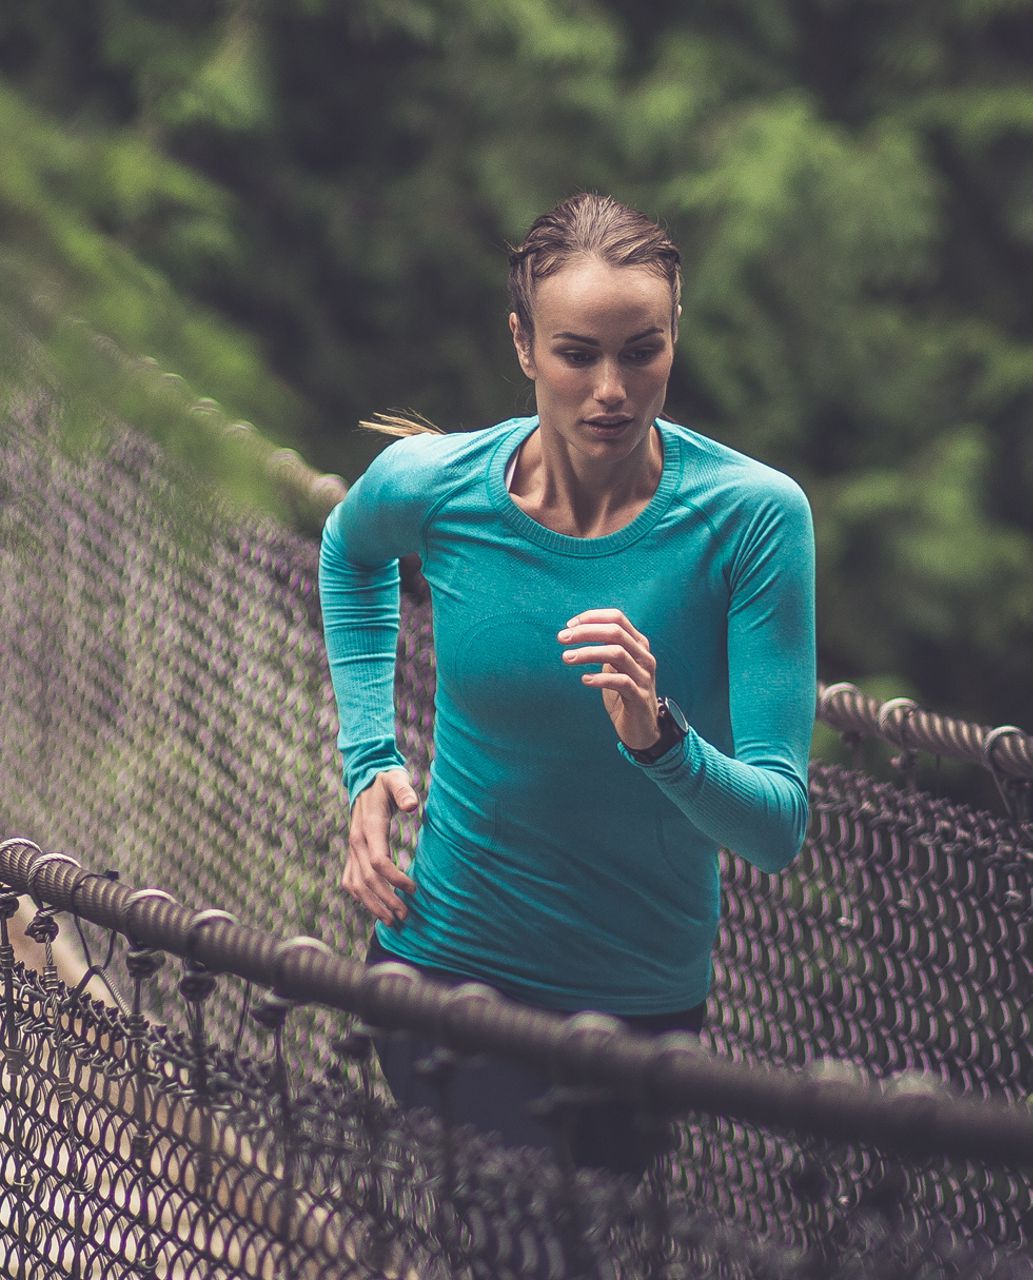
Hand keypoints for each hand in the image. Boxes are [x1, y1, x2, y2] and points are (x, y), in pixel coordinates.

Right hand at [345, 769, 418, 924]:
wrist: (365, 779)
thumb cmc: (386, 781)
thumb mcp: (396, 780)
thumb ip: (404, 791)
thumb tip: (412, 806)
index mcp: (369, 827)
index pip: (378, 861)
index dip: (395, 879)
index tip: (413, 889)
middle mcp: (356, 841)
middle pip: (368, 880)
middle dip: (386, 900)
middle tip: (405, 915)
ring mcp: (352, 849)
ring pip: (355, 885)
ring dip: (373, 905)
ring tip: (392, 921)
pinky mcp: (352, 853)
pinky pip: (350, 881)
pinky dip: (361, 897)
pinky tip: (375, 908)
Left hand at [557, 608, 660, 749]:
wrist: (642, 727)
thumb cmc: (624, 693)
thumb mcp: (615, 666)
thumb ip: (604, 647)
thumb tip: (575, 631)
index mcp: (638, 644)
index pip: (617, 618)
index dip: (592, 617)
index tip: (569, 625)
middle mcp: (644, 656)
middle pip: (615, 632)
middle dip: (586, 632)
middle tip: (562, 638)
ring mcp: (644, 676)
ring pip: (617, 654)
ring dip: (588, 652)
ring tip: (567, 657)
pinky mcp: (640, 697)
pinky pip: (621, 682)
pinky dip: (600, 678)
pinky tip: (584, 680)